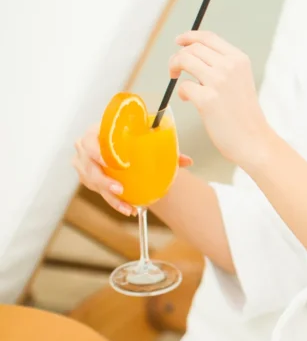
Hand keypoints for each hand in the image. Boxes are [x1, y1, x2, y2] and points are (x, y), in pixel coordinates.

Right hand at [73, 124, 192, 215]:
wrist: (120, 144)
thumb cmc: (130, 137)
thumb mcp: (146, 138)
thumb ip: (166, 148)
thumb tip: (187, 161)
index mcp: (97, 132)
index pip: (90, 141)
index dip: (97, 152)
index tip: (112, 163)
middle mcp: (86, 149)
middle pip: (89, 166)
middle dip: (104, 180)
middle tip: (120, 189)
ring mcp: (85, 165)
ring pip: (93, 183)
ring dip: (111, 197)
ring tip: (127, 206)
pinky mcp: (88, 178)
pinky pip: (99, 192)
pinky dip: (114, 201)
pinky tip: (128, 208)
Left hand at [170, 30, 271, 167]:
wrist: (254, 139)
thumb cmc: (244, 113)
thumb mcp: (241, 80)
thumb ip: (223, 65)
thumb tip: (194, 54)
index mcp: (239, 60)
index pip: (208, 37)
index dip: (190, 36)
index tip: (179, 41)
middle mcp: (230, 67)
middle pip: (193, 48)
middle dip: (178, 56)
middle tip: (175, 70)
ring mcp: (219, 82)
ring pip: (184, 60)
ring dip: (174, 67)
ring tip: (176, 78)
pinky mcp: (207, 99)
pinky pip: (183, 86)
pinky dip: (181, 92)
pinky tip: (188, 100)